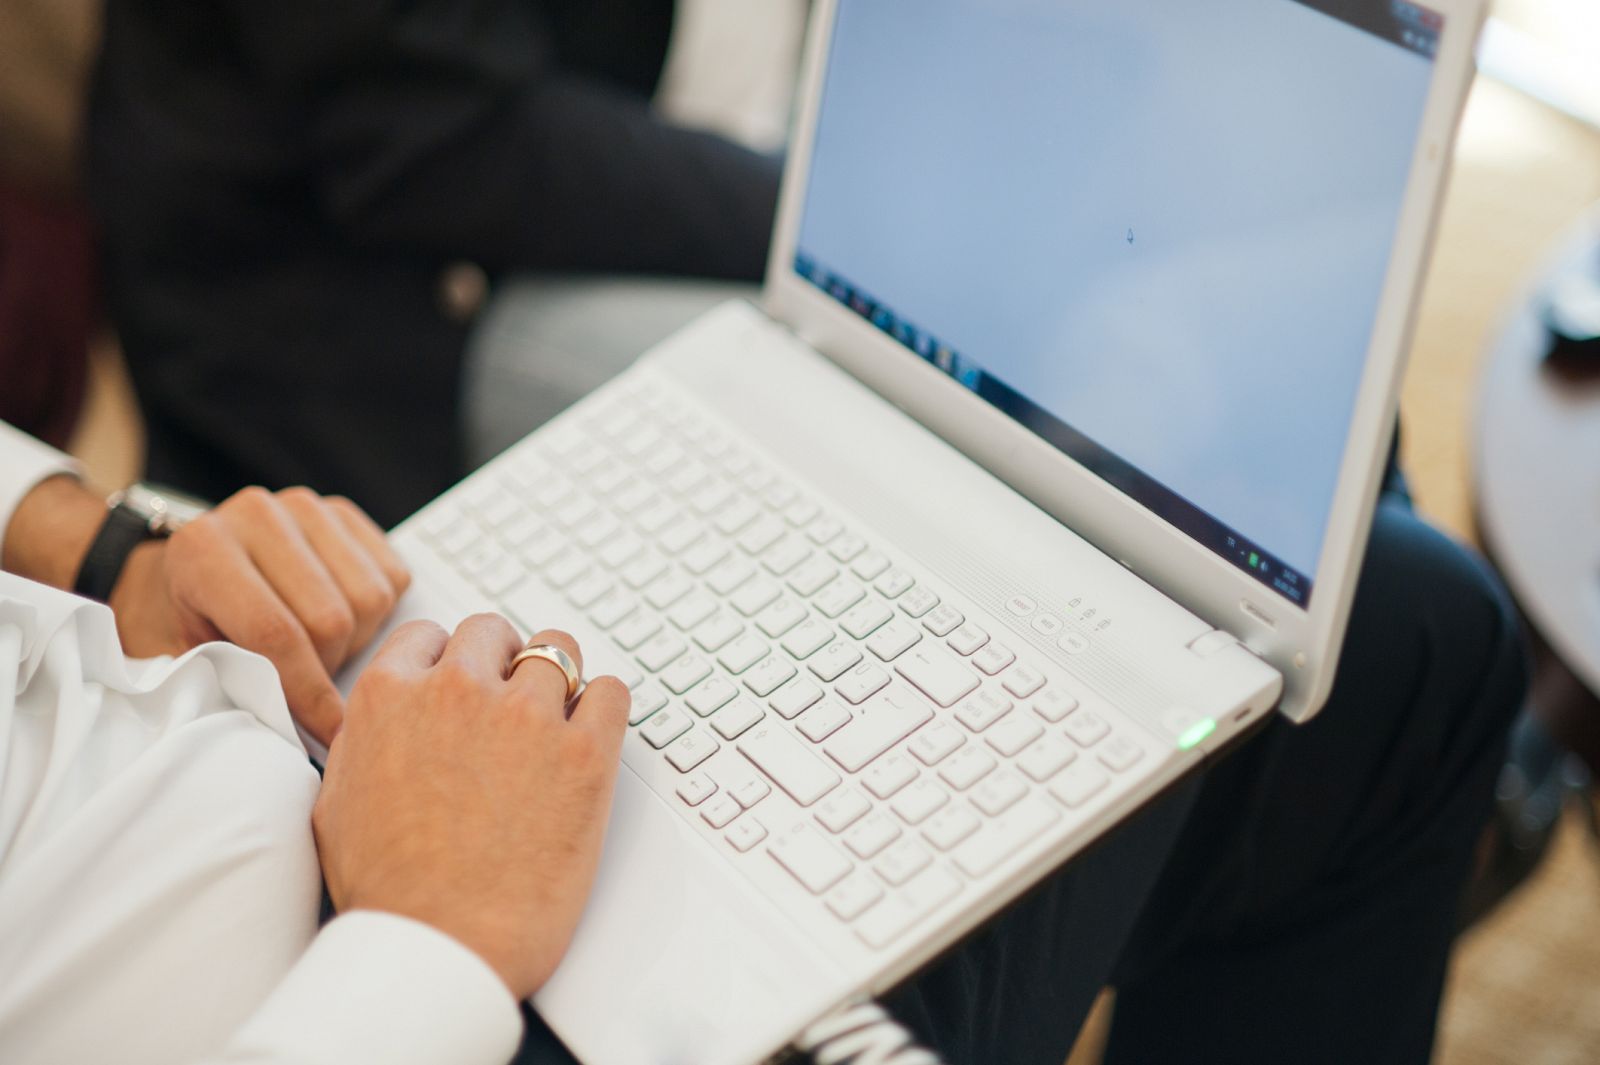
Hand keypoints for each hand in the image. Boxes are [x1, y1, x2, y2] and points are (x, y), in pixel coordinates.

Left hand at [110, 487, 409, 742]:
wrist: (199, 560)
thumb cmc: (194, 617)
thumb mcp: (192, 652)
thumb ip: (232, 680)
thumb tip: (285, 726)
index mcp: (203, 550)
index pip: (274, 632)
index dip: (307, 691)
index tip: (329, 729)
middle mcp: (255, 515)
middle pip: (330, 619)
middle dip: (328, 668)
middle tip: (309, 685)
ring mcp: (304, 506)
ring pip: (369, 599)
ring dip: (356, 640)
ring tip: (321, 649)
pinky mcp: (341, 510)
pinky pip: (391, 576)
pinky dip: (377, 612)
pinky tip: (342, 617)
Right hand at [312, 617, 630, 999]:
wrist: (444, 950)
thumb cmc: (389, 896)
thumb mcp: (336, 803)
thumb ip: (364, 742)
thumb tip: (378, 723)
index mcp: (389, 697)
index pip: (430, 635)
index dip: (448, 662)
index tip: (462, 685)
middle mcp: (457, 690)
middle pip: (493, 631)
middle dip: (501, 662)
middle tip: (508, 706)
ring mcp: (525, 716)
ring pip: (558, 649)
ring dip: (557, 679)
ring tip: (554, 719)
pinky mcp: (585, 751)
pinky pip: (612, 692)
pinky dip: (604, 708)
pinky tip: (592, 736)